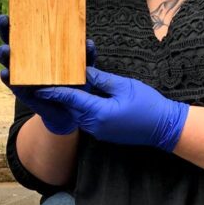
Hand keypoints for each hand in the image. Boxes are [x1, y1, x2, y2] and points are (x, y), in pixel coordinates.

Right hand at [0, 14, 96, 136]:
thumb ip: (85, 57)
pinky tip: (6, 73)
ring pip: (8, 62)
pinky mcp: (21, 91)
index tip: (14, 8)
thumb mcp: (82, 68)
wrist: (70, 111)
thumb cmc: (75, 84)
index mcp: (41, 49)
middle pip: (13, 42)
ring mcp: (22, 76)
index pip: (28, 31)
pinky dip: (8, 78)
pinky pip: (11, 84)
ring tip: (5, 50)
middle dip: (6, 31)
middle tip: (3, 21)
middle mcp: (28, 60)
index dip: (20, 20)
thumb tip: (89, 44)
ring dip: (4, 54)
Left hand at [37, 66, 188, 151]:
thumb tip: (84, 71)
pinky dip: (81, 108)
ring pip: (78, 114)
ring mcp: (99, 131)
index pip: (71, 99)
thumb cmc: (148, 105)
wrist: (164, 128)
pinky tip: (79, 97)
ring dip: (70, 102)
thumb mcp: (124, 86)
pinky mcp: (104, 133)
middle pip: (71, 108)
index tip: (39, 86)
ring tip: (60, 87)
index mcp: (99, 112)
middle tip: (47, 82)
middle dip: (59, 96)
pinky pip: (87, 119)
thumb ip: (102, 79)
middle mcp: (95, 125)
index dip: (54, 91)